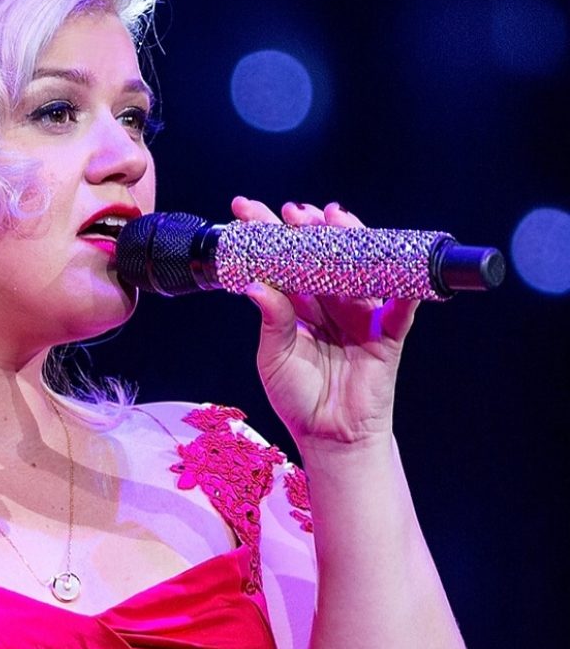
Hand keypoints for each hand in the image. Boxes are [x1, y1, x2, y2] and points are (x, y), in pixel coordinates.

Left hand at [231, 196, 419, 449]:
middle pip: (322, 257)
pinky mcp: (387, 334)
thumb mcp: (274, 357)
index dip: (268, 236)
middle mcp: (329, 304)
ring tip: (332, 219)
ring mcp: (360, 316)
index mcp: (298, 308)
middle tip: (293, 211)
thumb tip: (257, 286)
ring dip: (348, 241)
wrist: (330, 437)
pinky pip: (400, 306)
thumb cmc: (297, 398)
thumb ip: (273, 321)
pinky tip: (395, 261)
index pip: (283, 263)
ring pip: (359, 269)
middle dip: (308, 230)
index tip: (246, 210)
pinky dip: (403, 286)